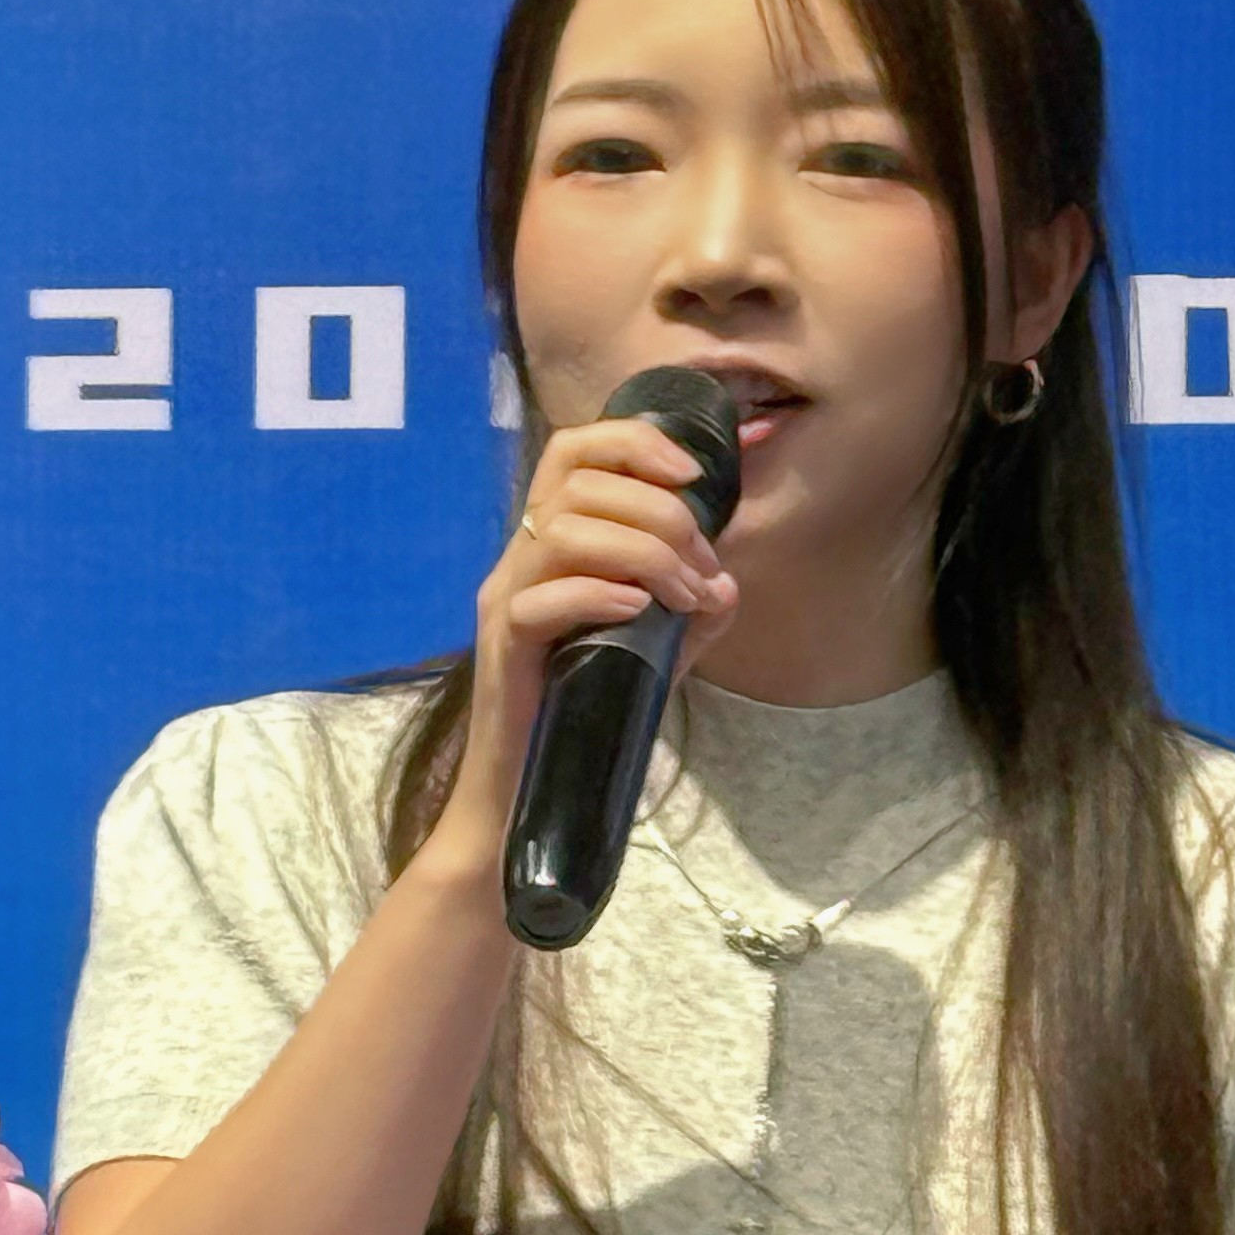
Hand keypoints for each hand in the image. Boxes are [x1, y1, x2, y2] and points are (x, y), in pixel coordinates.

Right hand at [427, 413, 738, 883]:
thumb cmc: (588, 711)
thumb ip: (694, 612)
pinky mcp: (503, 647)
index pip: (574, 450)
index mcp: (551, 541)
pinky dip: (599, 595)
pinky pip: (540, 601)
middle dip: (661, 512)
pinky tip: (640, 613)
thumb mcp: (656, 651)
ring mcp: (505, 599)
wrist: (527, 793)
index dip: (634, 441)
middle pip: (578, 482)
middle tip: (702, 568)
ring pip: (562, 531)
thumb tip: (731, 582)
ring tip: (682, 594)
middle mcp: (520, 557)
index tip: (694, 472)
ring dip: (642, 552)